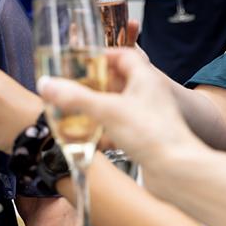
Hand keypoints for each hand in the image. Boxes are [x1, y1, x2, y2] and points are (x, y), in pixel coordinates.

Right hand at [37, 48, 202, 188]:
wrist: (177, 170)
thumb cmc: (153, 134)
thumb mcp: (107, 110)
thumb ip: (75, 97)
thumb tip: (48, 85)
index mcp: (144, 79)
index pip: (124, 56)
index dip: (103, 55)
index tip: (83, 61)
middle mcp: (148, 95)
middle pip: (118, 81)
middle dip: (95, 84)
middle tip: (74, 87)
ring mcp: (148, 117)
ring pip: (118, 106)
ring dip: (98, 108)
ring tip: (77, 111)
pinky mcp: (145, 137)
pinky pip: (120, 128)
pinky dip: (104, 131)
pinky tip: (91, 139)